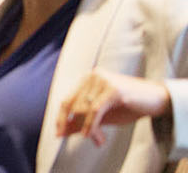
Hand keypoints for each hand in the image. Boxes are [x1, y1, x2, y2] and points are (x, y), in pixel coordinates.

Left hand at [56, 70, 170, 145]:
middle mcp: (92, 76)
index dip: (61, 119)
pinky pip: (95, 110)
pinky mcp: (113, 89)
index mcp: (87, 79)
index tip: (59, 134)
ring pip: (83, 109)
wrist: (157, 99)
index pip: (67, 100)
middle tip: (90, 140)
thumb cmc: (129, 106)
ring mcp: (102, 81)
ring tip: (99, 140)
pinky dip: (90, 125)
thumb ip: (83, 121)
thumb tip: (63, 131)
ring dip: (88, 128)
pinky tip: (91, 135)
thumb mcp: (103, 115)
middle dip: (78, 126)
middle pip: (73, 106)